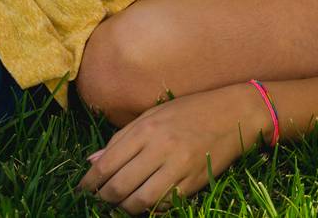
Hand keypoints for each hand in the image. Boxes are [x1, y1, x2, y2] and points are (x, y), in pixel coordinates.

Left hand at [76, 84, 271, 212]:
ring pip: (141, 201)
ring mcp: (179, 166)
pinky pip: (166, 204)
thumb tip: (93, 162)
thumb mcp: (153, 114)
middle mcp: (161, 147)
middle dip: (104, 198)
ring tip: (119, 205)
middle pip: (120, 185)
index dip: (90, 182)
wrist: (235, 112)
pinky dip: (151, 208)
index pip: (108, 163)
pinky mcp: (195, 182)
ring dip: (125, 208)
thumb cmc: (190, 110)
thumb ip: (122, 139)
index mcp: (146, 128)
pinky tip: (145, 204)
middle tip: (99, 200)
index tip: (82, 189)